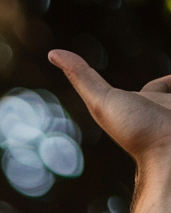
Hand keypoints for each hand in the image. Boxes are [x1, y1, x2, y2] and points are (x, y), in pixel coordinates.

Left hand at [50, 50, 170, 170]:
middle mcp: (168, 113)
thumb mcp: (103, 100)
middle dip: (170, 87)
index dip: (164, 83)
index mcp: (150, 105)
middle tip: (170, 88)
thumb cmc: (135, 131)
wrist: (170, 158)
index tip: (168, 82)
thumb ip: (82, 76)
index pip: (159, 88)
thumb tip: (54, 54)